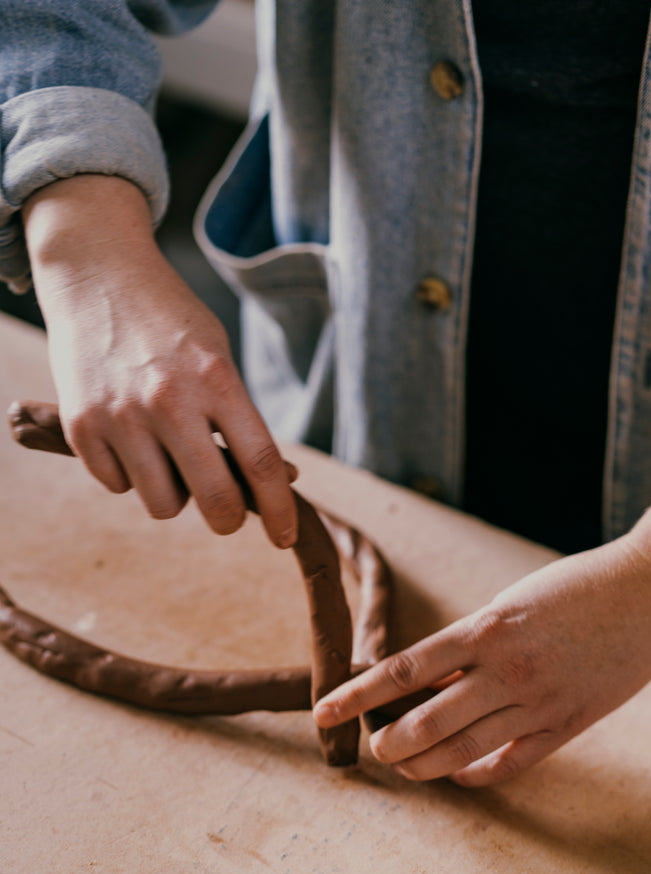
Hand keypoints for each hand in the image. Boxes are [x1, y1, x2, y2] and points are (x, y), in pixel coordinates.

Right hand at [23, 175, 296, 546]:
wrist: (98, 273)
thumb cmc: (171, 322)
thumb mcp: (219, 358)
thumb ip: (240, 419)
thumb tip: (277, 481)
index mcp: (217, 379)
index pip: (262, 463)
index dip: (280, 510)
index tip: (286, 537)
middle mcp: (170, 401)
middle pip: (215, 500)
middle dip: (227, 520)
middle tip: (224, 514)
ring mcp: (121, 415)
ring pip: (163, 505)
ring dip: (172, 494)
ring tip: (166, 454)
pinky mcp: (80, 425)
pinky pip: (116, 487)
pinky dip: (127, 474)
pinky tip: (128, 437)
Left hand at [315, 536, 650, 785]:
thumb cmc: (577, 587)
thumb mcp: (513, 602)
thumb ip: (472, 641)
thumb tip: (429, 679)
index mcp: (486, 629)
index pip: (404, 669)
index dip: (358, 695)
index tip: (325, 711)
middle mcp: (507, 670)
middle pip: (427, 722)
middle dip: (388, 742)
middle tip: (372, 747)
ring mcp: (539, 702)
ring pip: (463, 750)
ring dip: (423, 764)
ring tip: (400, 765)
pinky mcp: (568, 724)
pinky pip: (511, 762)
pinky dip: (477, 773)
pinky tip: (458, 774)